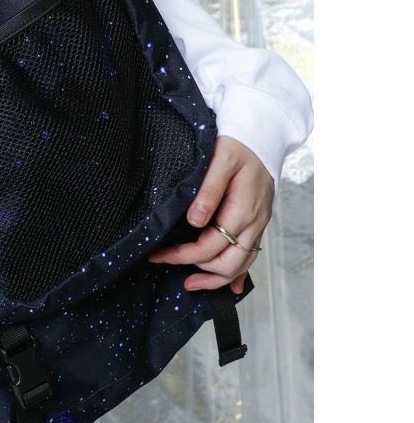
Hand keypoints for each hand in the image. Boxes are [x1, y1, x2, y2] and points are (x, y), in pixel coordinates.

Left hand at [146, 135, 272, 293]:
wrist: (261, 136)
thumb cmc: (237, 145)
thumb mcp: (220, 160)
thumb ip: (208, 190)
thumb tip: (194, 221)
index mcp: (242, 209)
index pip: (211, 245)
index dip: (184, 255)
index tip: (160, 254)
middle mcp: (254, 222)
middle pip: (228, 263)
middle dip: (198, 272)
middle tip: (167, 267)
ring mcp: (258, 225)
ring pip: (241, 264)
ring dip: (217, 278)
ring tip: (192, 284)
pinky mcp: (257, 223)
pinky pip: (251, 255)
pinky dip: (239, 273)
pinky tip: (230, 286)